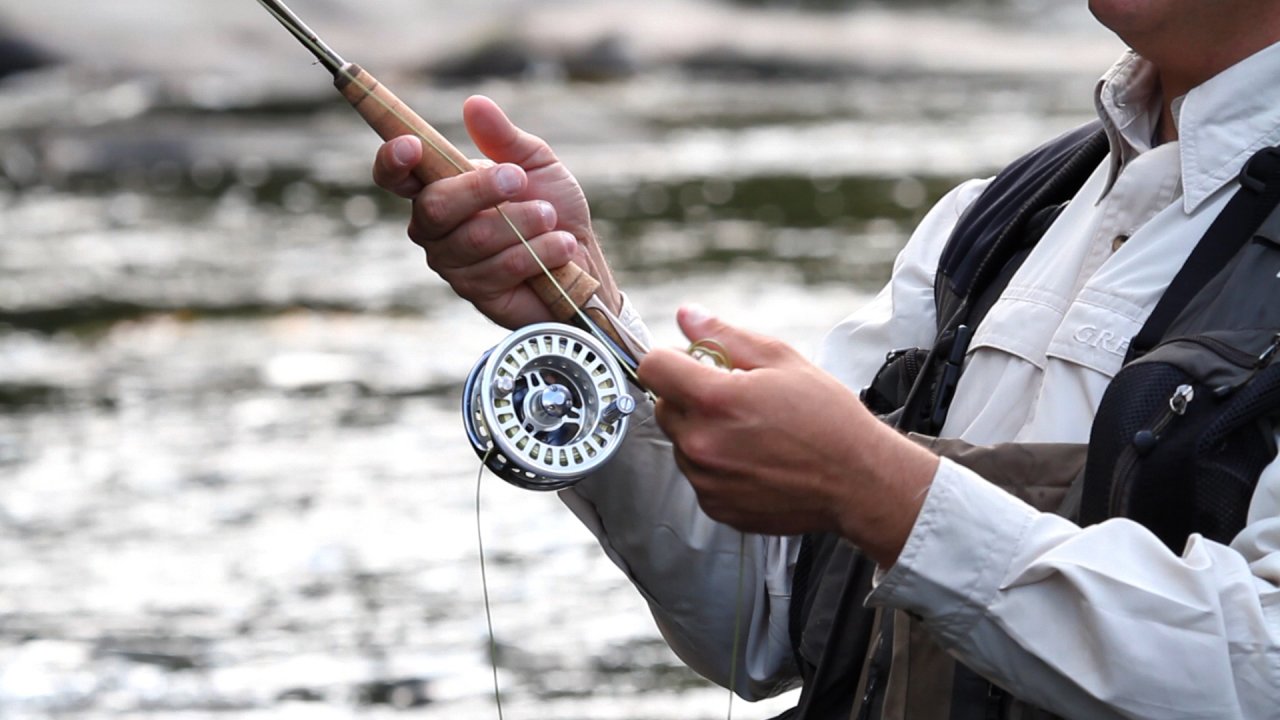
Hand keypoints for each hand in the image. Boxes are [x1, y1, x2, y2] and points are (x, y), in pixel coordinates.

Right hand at [372, 95, 619, 328]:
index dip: (392, 161)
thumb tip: (474, 103)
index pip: (396, 177)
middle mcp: (436, 228)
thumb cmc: (555, 210)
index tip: (412, 145)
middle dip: (481, 190)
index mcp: (441, 188)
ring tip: (551, 219)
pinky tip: (560, 246)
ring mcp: (452, 263)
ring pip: (473, 239)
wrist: (585, 260)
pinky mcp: (477, 293)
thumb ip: (504, 138)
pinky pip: (499, 268)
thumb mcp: (535, 164)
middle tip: (519, 180)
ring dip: (522, 224)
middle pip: (435, 207)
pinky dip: (538, 252)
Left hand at [638, 306, 938, 565]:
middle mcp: (702, 443)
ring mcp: (706, 480)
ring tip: (750, 433)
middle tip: (733, 398)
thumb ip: (725, 336)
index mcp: (715, 399)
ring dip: (702, 433)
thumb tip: (686, 315)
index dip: (670, 359)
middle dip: (688, 396)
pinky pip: (698, 476)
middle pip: (663, 406)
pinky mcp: (715, 506)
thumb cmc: (828, 418)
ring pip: (680, 443)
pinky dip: (716, 466)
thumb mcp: (782, 359)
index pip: (653, 367)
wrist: (858, 481)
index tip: (691, 364)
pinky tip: (754, 460)